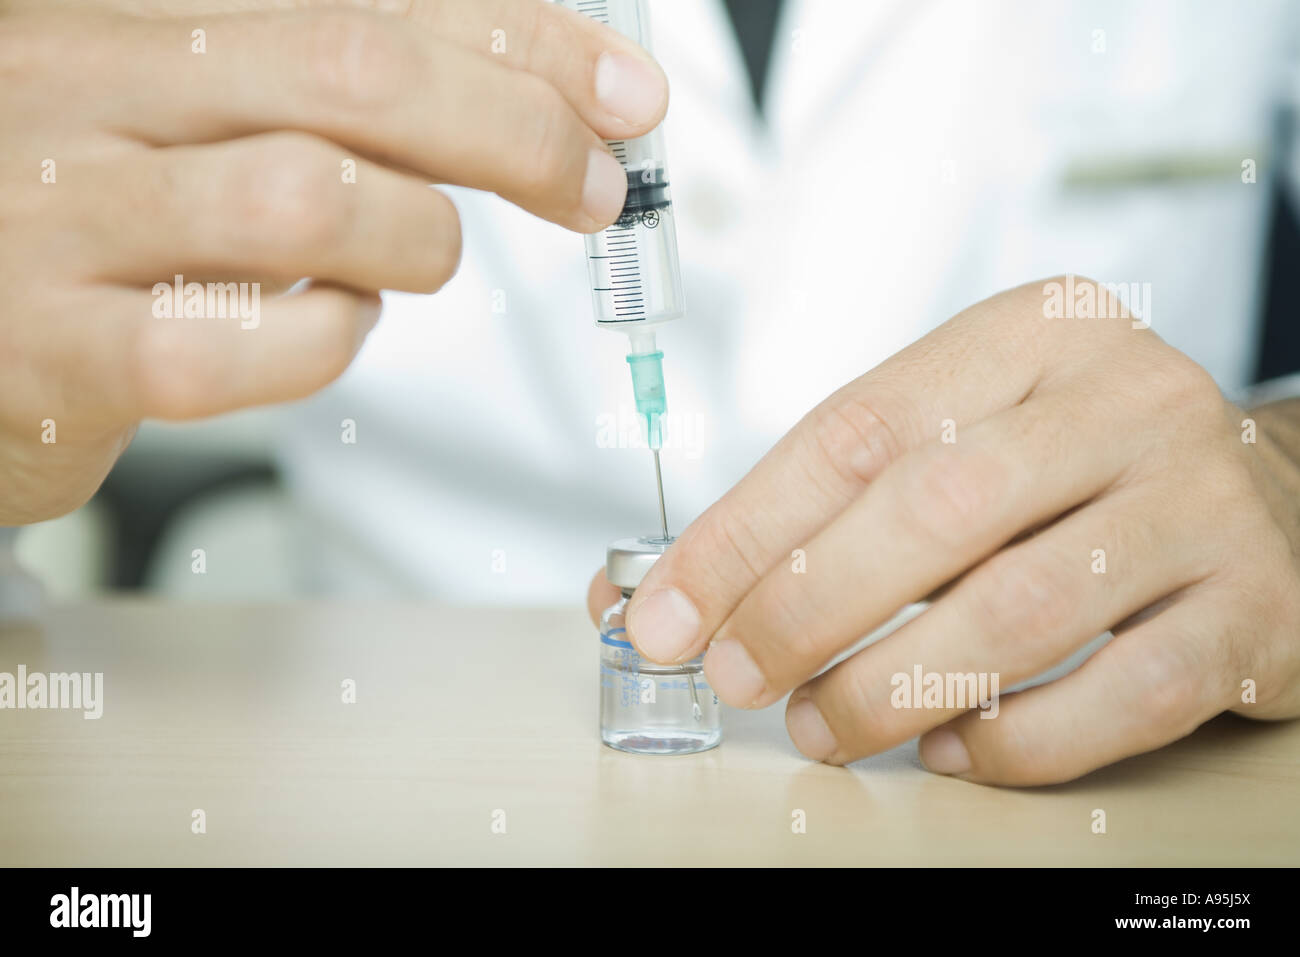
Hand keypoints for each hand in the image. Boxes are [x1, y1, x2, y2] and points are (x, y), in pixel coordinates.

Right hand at [1, 0, 666, 522]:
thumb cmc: (81, 226)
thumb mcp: (192, 119)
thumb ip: (329, 102)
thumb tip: (523, 105)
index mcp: (139, 17)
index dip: (525, 41)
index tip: (621, 93)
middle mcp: (93, 87)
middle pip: (356, 70)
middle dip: (514, 129)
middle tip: (586, 186)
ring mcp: (61, 216)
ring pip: (309, 195)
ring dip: (412, 240)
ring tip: (409, 259)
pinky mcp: (54, 349)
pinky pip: (235, 344)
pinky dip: (323, 343)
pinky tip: (323, 331)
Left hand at [590, 278, 1299, 784]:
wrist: (1270, 492)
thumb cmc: (1077, 470)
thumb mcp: (967, 433)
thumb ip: (837, 503)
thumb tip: (676, 595)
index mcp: (1031, 334)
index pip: (854, 432)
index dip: (744, 534)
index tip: (668, 612)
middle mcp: (1126, 399)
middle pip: (931, 509)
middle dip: (807, 610)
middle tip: (738, 676)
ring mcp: (1202, 500)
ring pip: (1017, 609)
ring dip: (892, 687)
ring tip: (822, 725)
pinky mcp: (1256, 607)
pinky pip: (1122, 696)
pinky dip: (1017, 740)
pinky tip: (952, 747)